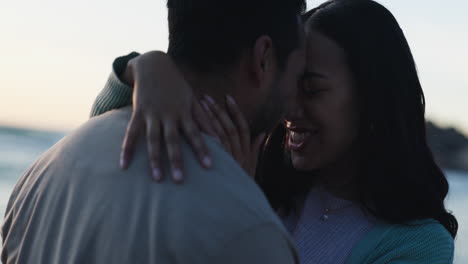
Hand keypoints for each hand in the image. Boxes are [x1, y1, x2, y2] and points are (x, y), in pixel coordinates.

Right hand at [119, 51, 215, 182]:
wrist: (154, 65)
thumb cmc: (177, 86)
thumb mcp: (192, 99)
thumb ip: (204, 118)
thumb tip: (218, 137)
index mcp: (184, 112)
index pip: (195, 133)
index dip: (202, 149)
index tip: (209, 166)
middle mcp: (169, 114)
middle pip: (173, 140)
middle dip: (176, 160)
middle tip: (179, 180)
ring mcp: (152, 114)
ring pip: (153, 139)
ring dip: (154, 159)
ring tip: (156, 178)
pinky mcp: (138, 112)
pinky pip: (131, 133)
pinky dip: (127, 149)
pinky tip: (124, 165)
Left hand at [200, 95, 265, 177]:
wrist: (238, 203)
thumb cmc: (243, 183)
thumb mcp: (252, 165)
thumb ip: (255, 148)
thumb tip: (261, 133)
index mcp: (246, 151)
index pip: (242, 126)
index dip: (235, 112)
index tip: (227, 98)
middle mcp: (238, 153)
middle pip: (229, 127)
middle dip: (218, 111)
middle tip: (207, 98)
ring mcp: (228, 160)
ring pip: (219, 135)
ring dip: (209, 120)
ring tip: (198, 106)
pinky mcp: (219, 165)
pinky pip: (212, 148)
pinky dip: (204, 136)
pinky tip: (193, 125)